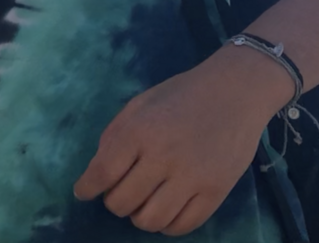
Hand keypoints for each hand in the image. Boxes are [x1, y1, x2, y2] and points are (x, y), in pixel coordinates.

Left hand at [73, 47, 291, 235]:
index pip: (102, 173)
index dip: (87, 188)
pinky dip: (167, 225)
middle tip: (121, 191)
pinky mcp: (216, 192)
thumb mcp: (139, 104)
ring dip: (139, 216)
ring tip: (143, 202)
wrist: (235, 91)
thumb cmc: (182, 95)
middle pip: (122, 202)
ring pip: (150, 221)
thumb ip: (115, 136)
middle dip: (114, 201)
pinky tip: (165, 210)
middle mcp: (163, 157)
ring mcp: (192, 177)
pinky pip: (183, 227)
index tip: (83, 193)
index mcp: (139, 130)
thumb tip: (96, 173)